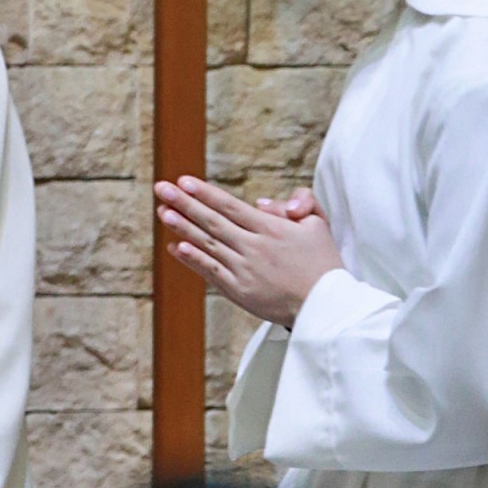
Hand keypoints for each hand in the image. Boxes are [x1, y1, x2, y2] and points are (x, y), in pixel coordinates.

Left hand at [154, 176, 342, 326]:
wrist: (326, 307)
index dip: (205, 193)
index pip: (230, 206)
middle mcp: (254, 247)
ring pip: (208, 245)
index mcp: (271, 229)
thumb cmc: (323, 263)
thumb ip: (297, 203)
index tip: (183, 181)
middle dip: (184, 203)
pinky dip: (193, 259)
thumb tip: (261, 202)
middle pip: (212, 221)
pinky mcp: (240, 291)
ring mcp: (245, 270)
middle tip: (161, 188)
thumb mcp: (318, 224)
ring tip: (163, 212)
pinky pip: (212, 272)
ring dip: (183, 228)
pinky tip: (177, 247)